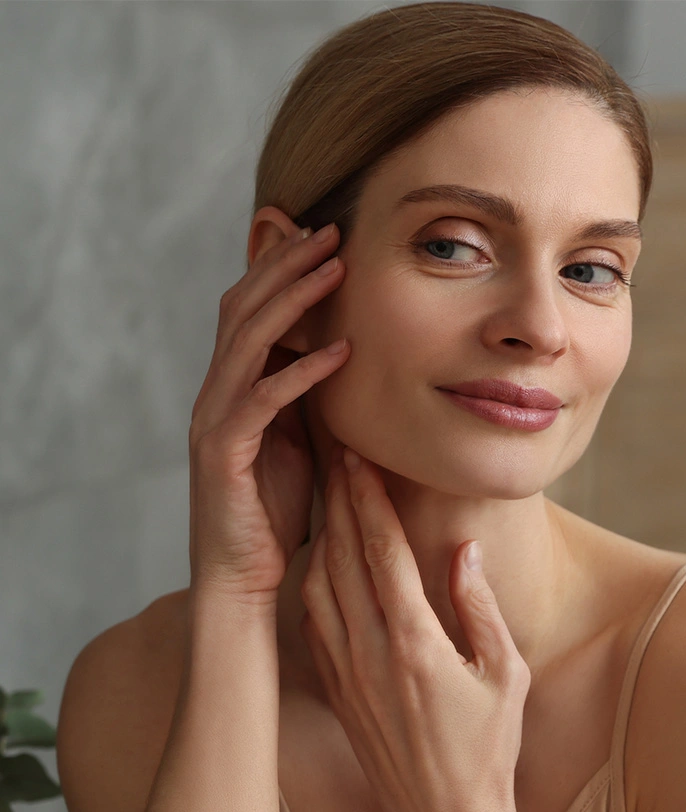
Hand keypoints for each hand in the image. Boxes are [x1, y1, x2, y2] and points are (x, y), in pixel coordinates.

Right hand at [187, 220, 349, 605]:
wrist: (240, 575)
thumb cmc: (271, 512)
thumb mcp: (295, 442)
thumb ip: (302, 398)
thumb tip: (337, 354)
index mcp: (230, 389)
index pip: (249, 311)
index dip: (280, 269)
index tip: (325, 238)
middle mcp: (214, 394)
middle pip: (243, 309)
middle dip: (286, 265)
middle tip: (331, 231)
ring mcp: (213, 421)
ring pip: (248, 342)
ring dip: (294, 300)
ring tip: (336, 269)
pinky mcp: (223, 452)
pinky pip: (263, 400)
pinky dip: (302, 371)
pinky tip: (340, 351)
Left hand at [298, 442, 531, 811]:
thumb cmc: (487, 750)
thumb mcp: (505, 674)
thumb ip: (480, 607)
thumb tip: (464, 551)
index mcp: (414, 640)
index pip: (381, 549)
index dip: (367, 496)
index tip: (358, 453)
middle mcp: (369, 649)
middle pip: (342, 555)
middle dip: (337, 497)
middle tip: (332, 450)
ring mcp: (345, 670)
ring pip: (318, 583)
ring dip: (320, 533)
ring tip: (325, 495)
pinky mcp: (335, 689)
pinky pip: (313, 620)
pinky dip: (313, 579)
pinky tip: (319, 560)